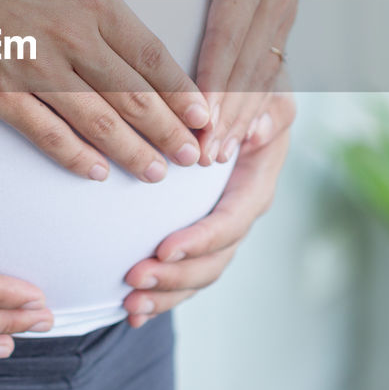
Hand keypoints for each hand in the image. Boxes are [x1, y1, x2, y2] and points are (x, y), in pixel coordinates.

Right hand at [0, 0, 210, 182]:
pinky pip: (44, 132)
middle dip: (169, 132)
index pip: (151, 55)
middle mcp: (68, 38)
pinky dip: (73, 156)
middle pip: (133, 97)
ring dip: (132, 151)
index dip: (182, 92)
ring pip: (96, 122)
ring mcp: (31, 70)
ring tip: (157, 173)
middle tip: (195, 158)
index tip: (204, 115)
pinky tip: (95, 171)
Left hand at [121, 93, 295, 325]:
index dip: (202, 238)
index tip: (165, 247)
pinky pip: (187, 270)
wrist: (238, 80)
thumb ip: (241, 110)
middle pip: (217, 257)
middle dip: (178, 275)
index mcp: (257, 178)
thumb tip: (217, 147)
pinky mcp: (200, 230)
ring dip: (167, 293)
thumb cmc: (244, 78)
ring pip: (201, 273)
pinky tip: (133, 311)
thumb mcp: (253, 86)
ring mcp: (222, 223)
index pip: (233, 218)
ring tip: (131, 305)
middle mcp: (242, 208)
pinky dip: (163, 293)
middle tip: (136, 279)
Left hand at [152, 0, 300, 163]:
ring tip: (214, 159)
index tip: (197, 117)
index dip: (215, 79)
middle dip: (227, 115)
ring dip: (241, 119)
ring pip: (261, 74)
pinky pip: (268, 68)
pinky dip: (253, 104)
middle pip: (248, 66)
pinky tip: (238, 136)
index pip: (230, 34)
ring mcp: (283, 12)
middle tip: (202, 158)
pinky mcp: (280, 22)